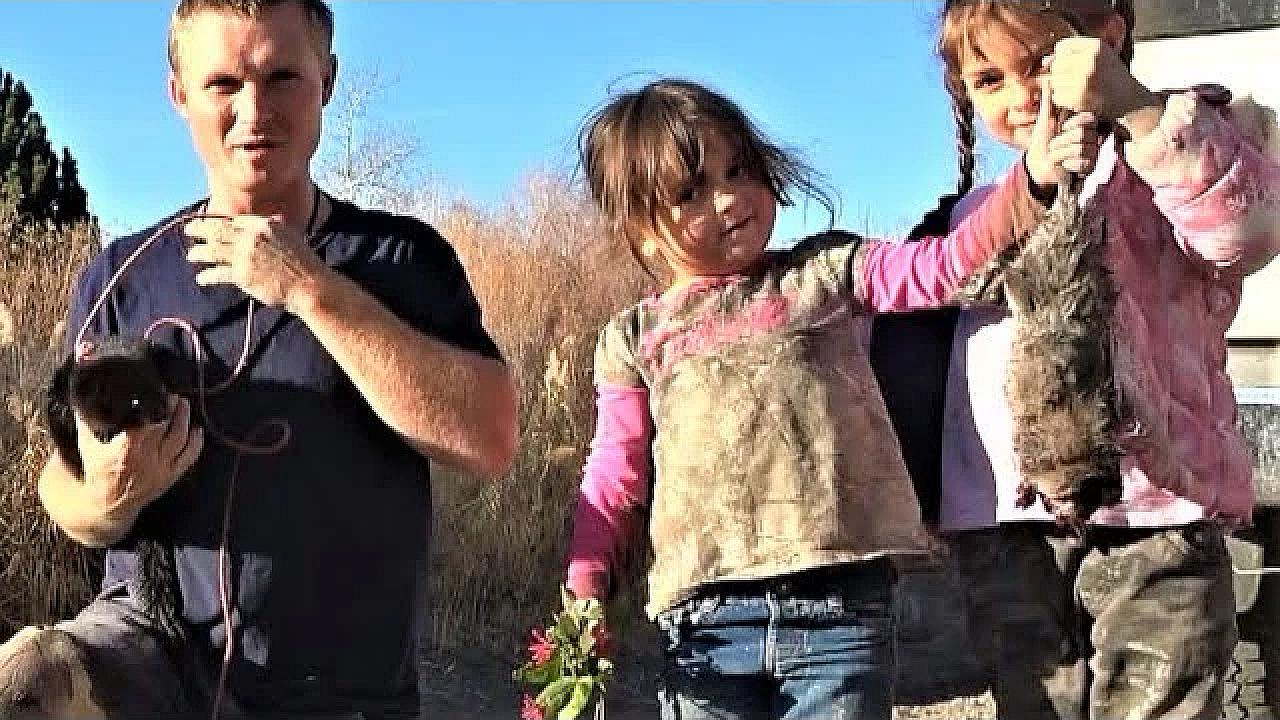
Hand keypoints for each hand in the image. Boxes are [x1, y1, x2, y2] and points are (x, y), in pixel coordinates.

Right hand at [77, 395, 201, 520]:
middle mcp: (147, 457)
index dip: (156, 403)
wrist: (107, 505)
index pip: (147, 419)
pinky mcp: (171, 476)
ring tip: (183, 406)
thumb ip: (87, 421)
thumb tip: (84, 398)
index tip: (158, 392)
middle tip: (174, 396)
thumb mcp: (87, 445)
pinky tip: (196, 429)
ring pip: (181, 438)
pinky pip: (189, 456)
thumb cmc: (98, 473)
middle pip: (168, 426)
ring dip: (185, 419)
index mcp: (126, 447)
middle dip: (174, 407)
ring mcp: (162, 467)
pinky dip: (196, 442)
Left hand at [185, 215, 328, 313]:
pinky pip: (218, 273)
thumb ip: (278, 227)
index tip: (210, 222)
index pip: (234, 220)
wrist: (309, 285)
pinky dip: (208, 276)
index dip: (219, 221)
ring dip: (199, 253)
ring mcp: (244, 256)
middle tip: (189, 230)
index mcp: (264, 225)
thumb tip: (273, 218)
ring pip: (214, 251)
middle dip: (200, 229)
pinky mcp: (241, 276)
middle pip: (218, 231)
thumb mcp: (293, 236)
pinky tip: (202, 278)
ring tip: (191, 255)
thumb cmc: (305, 263)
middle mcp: (251, 237)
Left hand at [1025, 88, 1100, 189]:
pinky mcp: (1090, 166)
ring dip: (1061, 153)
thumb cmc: (1042, 141)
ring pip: (1080, 149)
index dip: (1071, 124)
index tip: (1061, 128)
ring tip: (1057, 155)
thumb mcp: (1045, 119)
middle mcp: (1091, 136)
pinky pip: (1082, 163)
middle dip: (1061, 141)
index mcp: (1083, 123)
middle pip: (1081, 134)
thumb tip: (1048, 80)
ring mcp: (1092, 151)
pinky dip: (1067, 165)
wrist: (1038, 165)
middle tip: (1053, 145)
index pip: (1087, 118)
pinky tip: (1064, 165)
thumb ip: (1049, 101)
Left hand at [1047, 37, 1161, 122]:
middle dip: (1061, 73)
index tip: (1072, 65)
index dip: (1063, 56)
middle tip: (1076, 80)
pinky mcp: (1077, 96)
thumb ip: (1075, 52)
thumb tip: (1044, 60)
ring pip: (1054, 80)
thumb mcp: (1101, 55)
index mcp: (1095, 45)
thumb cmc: (1112, 77)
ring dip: (1061, 87)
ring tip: (1078, 89)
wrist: (1130, 100)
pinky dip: (1063, 99)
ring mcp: (1083, 79)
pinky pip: (1056, 96)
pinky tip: (1077, 98)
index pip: (1062, 46)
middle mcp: (1089, 60)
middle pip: (1056, 64)